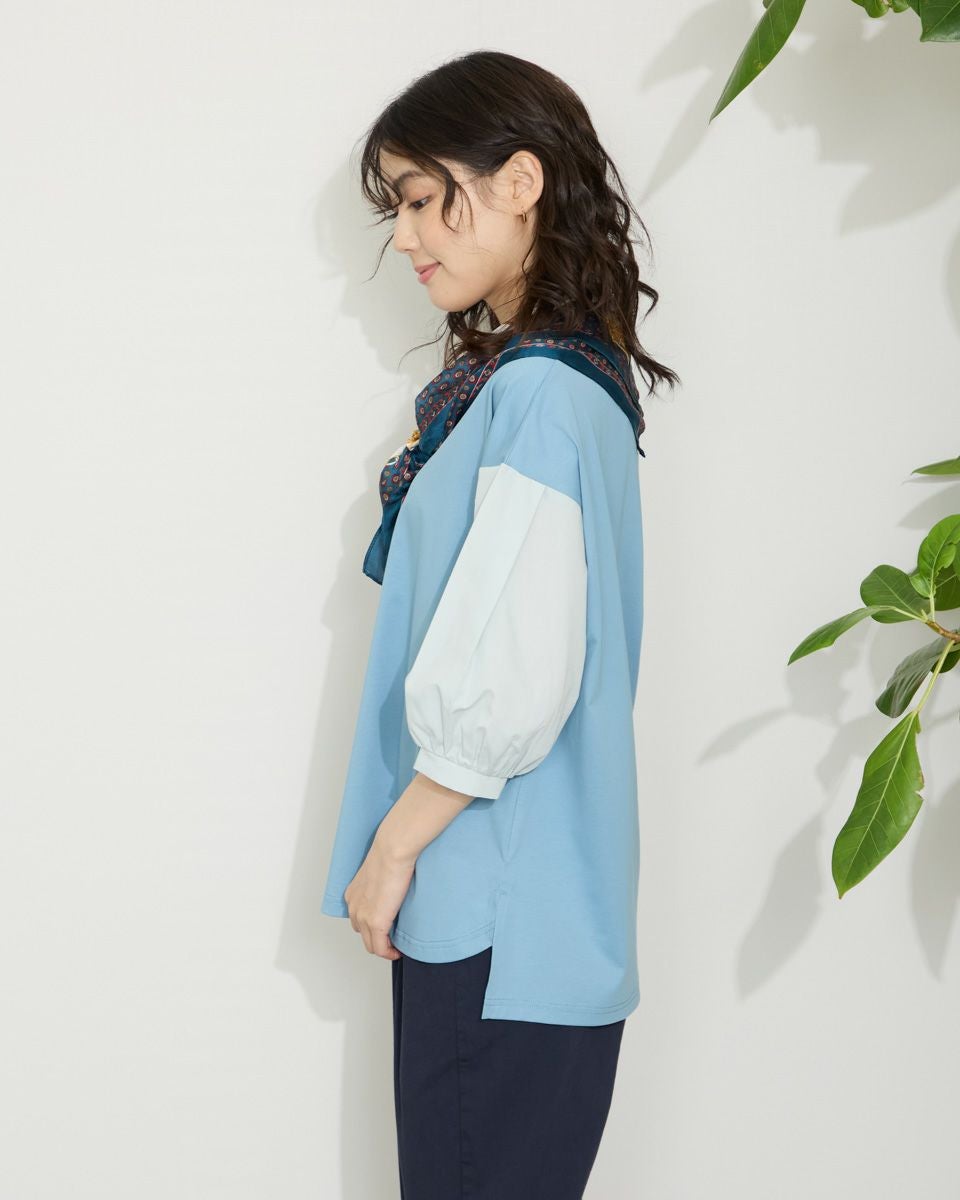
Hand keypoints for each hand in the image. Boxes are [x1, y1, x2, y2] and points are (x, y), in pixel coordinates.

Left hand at [343, 836, 414, 959]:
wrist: (393, 850)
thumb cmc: (391, 853)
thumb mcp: (380, 871)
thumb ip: (381, 884)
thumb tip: (393, 890)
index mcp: (353, 895)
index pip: (359, 920)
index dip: (373, 927)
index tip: (387, 928)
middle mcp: (354, 908)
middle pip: (363, 934)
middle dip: (378, 939)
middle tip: (394, 938)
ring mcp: (363, 917)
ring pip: (371, 945)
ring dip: (384, 948)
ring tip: (396, 947)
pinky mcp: (375, 923)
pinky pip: (380, 949)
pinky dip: (389, 954)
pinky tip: (398, 952)